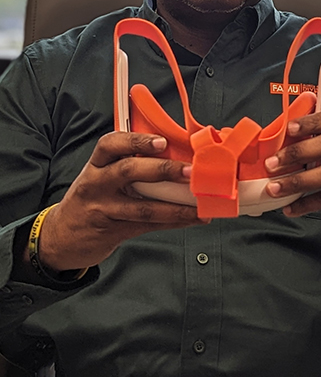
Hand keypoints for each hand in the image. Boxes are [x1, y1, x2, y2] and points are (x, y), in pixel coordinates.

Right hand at [37, 132, 205, 271]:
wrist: (62, 237)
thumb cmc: (91, 197)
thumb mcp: (100, 174)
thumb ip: (126, 161)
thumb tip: (171, 150)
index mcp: (96, 164)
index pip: (110, 144)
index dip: (136, 141)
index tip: (161, 141)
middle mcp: (97, 184)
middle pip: (129, 171)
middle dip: (163, 169)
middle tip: (190, 170)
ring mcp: (104, 209)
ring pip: (143, 207)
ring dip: (176, 204)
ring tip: (200, 201)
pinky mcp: (113, 232)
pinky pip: (148, 225)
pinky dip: (173, 221)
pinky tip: (192, 217)